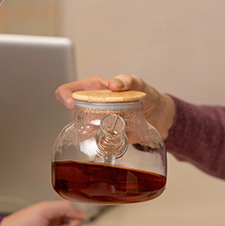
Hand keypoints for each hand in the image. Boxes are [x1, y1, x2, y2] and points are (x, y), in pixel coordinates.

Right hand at [54, 74, 175, 138]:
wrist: (159, 116)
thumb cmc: (147, 95)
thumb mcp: (140, 84)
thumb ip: (129, 80)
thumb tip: (115, 84)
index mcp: (97, 89)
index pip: (71, 89)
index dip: (65, 94)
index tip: (71, 103)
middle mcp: (95, 106)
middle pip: (74, 110)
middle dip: (75, 117)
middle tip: (89, 122)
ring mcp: (100, 121)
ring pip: (84, 128)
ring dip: (87, 133)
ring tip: (100, 134)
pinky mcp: (108, 136)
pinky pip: (98, 141)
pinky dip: (99, 144)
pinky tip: (107, 144)